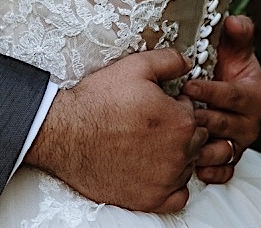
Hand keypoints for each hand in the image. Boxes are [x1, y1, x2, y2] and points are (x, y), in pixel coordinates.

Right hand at [25, 49, 203, 212]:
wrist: (65, 133)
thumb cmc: (98, 101)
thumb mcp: (135, 67)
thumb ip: (169, 61)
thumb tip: (188, 62)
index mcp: (181, 121)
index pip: (194, 113)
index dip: (175, 107)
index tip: (157, 108)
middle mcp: (180, 153)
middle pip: (195, 141)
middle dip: (178, 132)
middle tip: (150, 126)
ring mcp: (166, 180)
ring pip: (187, 167)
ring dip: (174, 156)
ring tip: (145, 145)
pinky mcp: (151, 200)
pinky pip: (179, 196)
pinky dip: (171, 185)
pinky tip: (153, 171)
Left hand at [183, 14, 260, 184]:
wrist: (216, 90)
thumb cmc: (223, 66)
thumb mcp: (231, 47)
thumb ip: (237, 33)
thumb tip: (234, 19)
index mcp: (252, 95)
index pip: (233, 96)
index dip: (211, 90)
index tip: (188, 85)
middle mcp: (249, 123)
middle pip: (225, 125)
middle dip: (201, 119)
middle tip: (176, 113)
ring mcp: (238, 143)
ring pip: (224, 151)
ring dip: (202, 149)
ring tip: (179, 141)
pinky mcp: (228, 161)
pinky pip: (224, 172)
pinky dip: (210, 172)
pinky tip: (192, 167)